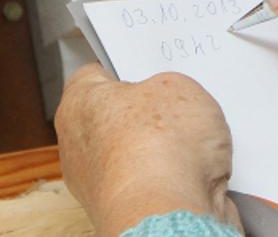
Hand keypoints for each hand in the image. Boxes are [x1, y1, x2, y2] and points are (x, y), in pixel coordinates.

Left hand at [56, 66, 242, 234]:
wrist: (169, 213)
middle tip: (180, 101)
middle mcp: (80, 147)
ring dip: (169, 147)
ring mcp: (101, 184)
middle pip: (120, 116)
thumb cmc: (158, 147)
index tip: (144, 63)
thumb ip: (167, 86)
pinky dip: (178, 178)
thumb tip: (169, 100)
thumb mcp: (176, 85)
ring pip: (141, 152)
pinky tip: (200, 170)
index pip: (94, 74)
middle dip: (153, 110)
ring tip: (198, 139)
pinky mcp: (128, 211)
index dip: (124, 66)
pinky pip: (157, 183)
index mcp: (78, 105)